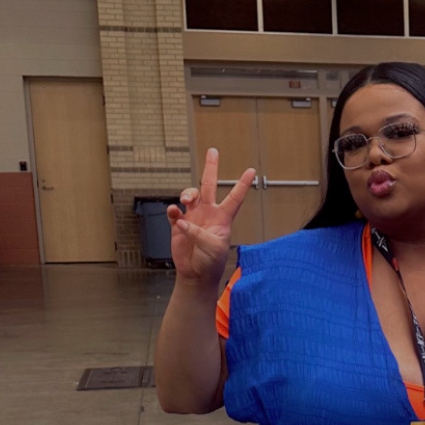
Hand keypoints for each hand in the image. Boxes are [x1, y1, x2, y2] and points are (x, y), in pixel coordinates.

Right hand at [167, 148, 254, 286]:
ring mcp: (193, 217)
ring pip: (190, 194)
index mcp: (223, 218)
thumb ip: (198, 233)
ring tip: (185, 199)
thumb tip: (183, 221)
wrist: (196, 274)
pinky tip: (174, 214)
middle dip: (211, 168)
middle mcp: (208, 213)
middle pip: (209, 185)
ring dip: (187, 192)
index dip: (243, 184)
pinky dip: (172, 210)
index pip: (235, 197)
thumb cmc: (210, 262)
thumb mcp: (212, 248)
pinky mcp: (178, 225)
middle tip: (213, 151)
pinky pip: (174, 211)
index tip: (251, 170)